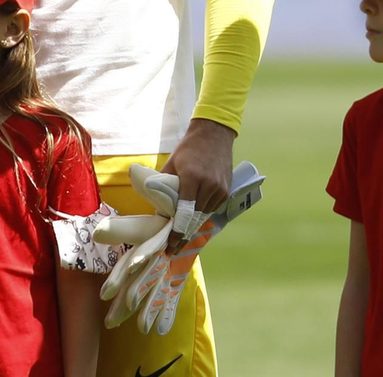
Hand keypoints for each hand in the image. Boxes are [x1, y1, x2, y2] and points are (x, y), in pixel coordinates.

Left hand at [162, 118, 235, 252]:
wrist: (213, 134)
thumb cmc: (188, 149)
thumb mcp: (171, 164)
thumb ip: (163, 186)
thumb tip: (156, 207)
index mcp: (192, 178)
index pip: (184, 213)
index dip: (177, 232)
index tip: (169, 246)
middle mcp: (209, 186)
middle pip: (195, 219)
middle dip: (183, 235)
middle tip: (172, 249)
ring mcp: (220, 189)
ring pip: (204, 215)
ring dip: (192, 226)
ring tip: (180, 237)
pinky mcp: (227, 191)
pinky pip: (212, 209)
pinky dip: (202, 215)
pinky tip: (193, 221)